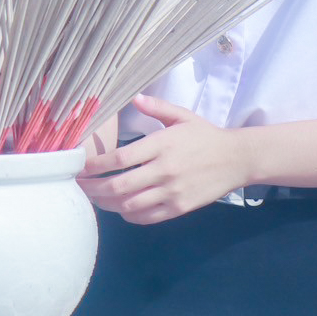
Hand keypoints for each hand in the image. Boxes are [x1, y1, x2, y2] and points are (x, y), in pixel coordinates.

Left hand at [77, 95, 248, 224]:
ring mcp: (172, 192)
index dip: (96, 165)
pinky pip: (147, 217)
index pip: (120, 158)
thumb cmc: (205, 135)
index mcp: (162, 145)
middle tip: (80, 186)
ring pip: (130, 205)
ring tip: (95, 198)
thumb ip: (156, 108)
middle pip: (120, 186)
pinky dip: (129, 215)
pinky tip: (121, 208)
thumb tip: (135, 98)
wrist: (236, 159)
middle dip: (94, 189)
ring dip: (107, 204)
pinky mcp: (179, 209)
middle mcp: (165, 170)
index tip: (80, 166)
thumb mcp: (182, 116)